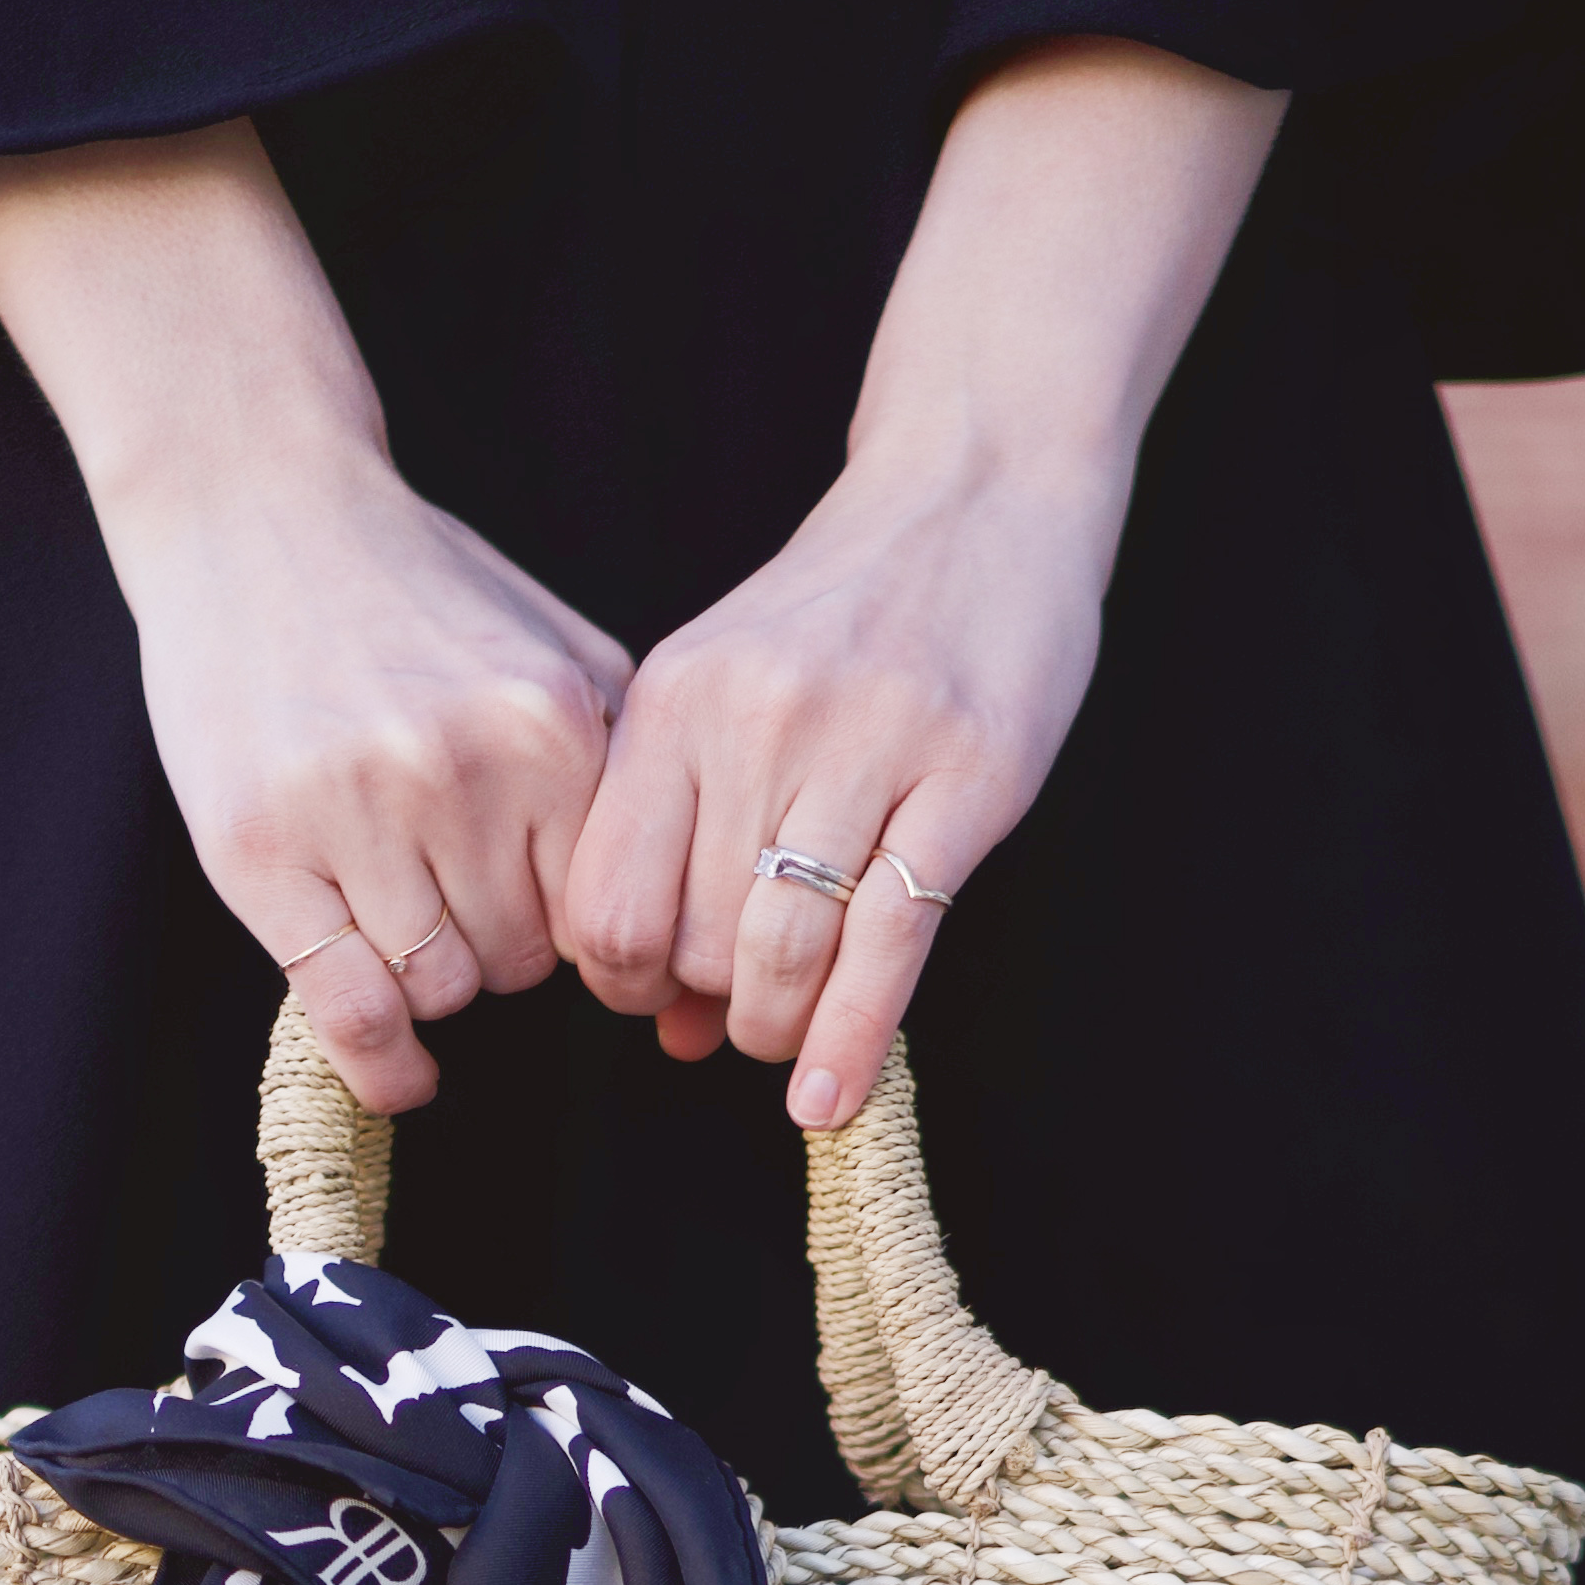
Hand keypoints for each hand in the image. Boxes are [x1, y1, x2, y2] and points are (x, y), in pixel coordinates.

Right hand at [0, 119, 624, 1111]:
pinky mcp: (261, 851)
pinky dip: (383, 1063)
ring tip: (406, 915)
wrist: (258, 514)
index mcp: (552, 728)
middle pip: (522, 963)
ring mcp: (355, 814)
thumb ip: (621, 764)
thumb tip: (691, 899)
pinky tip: (400, 1069)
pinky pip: (350, 1011)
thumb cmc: (414, 592)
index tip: (553, 921)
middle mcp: (462, 773)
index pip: (608, 914)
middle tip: (458, 890)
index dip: (584, 933)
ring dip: (433, 978)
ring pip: (440, 989)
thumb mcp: (555, 651)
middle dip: (500, 944)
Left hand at [559, 450, 1114, 1119]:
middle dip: (710, 1007)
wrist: (976, 487)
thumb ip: (684, 841)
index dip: (623, 981)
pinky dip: (853, 1040)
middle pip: (696, 941)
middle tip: (740, 1013)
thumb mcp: (729, 694)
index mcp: (677, 701)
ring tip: (787, 1042)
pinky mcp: (968, 776)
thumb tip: (670, 1029)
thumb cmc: (844, 610)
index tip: (659, 993)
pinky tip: (829, 1097)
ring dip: (777, 1030)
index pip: (607, 900)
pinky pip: (892, 943)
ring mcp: (867, 745)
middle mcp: (757, 720)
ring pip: (783, 952)